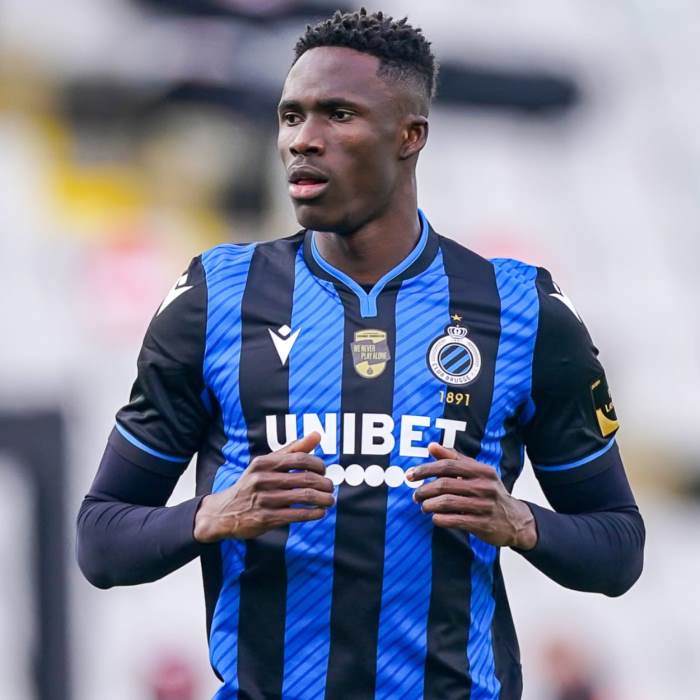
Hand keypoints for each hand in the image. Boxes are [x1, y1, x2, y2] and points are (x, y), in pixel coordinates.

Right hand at [194, 432, 334, 542]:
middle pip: (305, 478)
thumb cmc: (251, 484)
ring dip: (323, 499)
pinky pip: (296, 515)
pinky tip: (320, 512)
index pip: (300, 458)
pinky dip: (313, 513)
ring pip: (303, 497)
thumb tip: (317, 435)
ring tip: (330, 500)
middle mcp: (262, 479)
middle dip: (324, 484)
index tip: (324, 471)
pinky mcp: (265, 519)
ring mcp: (263, 500)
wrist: (222, 513)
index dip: (318, 464)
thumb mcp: (266, 464)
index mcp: (264, 463)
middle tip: (330, 487)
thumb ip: (292, 449)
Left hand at [407, 442, 536, 549]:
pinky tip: (435, 518)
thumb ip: (454, 458)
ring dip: (429, 505)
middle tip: (415, 495)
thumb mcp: (476, 472)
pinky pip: (455, 520)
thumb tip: (431, 446)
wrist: (515, 520)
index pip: (448, 465)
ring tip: (424, 507)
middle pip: (444, 484)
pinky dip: (440, 519)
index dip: (426, 469)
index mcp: (482, 470)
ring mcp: (484, 506)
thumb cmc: (489, 492)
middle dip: (424, 490)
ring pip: (447, 502)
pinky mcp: (483, 524)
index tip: (410, 475)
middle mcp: (485, 486)